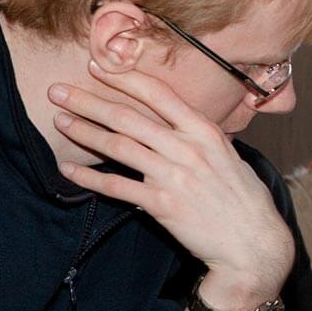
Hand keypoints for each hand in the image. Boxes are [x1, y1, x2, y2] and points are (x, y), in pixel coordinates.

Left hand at [49, 62, 293, 310]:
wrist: (253, 244)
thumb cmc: (245, 200)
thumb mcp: (230, 156)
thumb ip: (202, 137)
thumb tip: (181, 123)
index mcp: (205, 131)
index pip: (159, 94)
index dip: (124, 78)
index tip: (98, 66)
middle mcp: (187, 148)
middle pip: (129, 118)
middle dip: (88, 101)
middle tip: (58, 91)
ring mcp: (173, 177)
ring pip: (119, 147)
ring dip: (84, 132)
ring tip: (60, 121)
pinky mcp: (162, 206)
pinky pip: (117, 187)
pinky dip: (89, 178)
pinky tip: (68, 169)